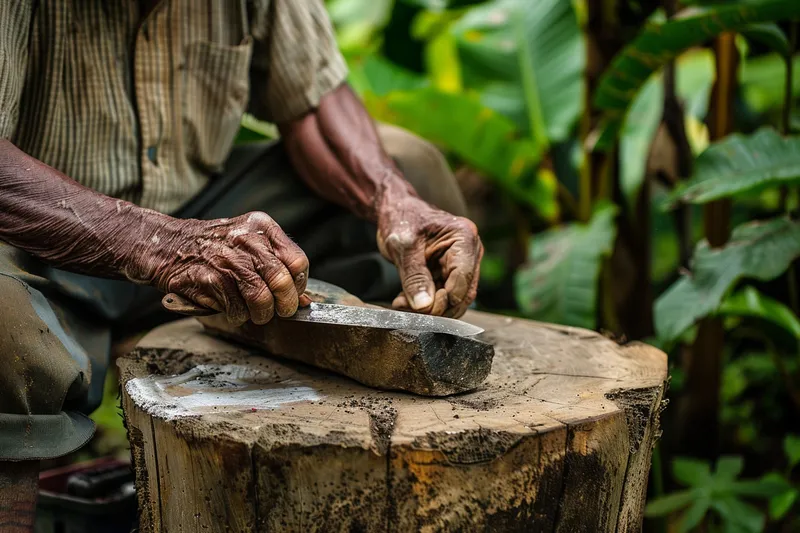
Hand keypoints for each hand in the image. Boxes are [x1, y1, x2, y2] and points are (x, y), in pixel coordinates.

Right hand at [131, 212, 309, 325]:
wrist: (171, 246)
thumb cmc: (217, 248)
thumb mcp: (250, 243)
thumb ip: (278, 266)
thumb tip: (306, 301)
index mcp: (262, 227)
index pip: (297, 261)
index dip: (298, 284)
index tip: (292, 294)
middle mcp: (247, 240)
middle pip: (282, 282)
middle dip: (285, 304)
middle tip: (280, 311)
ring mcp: (229, 261)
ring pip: (262, 300)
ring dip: (260, 314)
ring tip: (254, 312)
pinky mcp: (212, 280)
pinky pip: (237, 310)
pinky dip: (237, 315)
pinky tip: (230, 305)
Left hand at [377, 195, 482, 317]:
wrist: (396, 210)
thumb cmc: (401, 218)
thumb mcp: (403, 246)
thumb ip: (414, 277)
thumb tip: (424, 307)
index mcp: (464, 238)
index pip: (463, 279)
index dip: (444, 299)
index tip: (420, 308)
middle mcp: (470, 252)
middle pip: (462, 294)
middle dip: (436, 307)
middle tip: (407, 310)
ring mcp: (462, 264)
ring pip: (454, 299)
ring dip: (429, 308)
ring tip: (401, 304)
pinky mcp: (451, 273)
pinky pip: (443, 296)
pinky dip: (425, 303)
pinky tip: (404, 301)